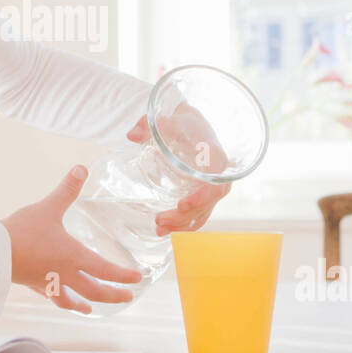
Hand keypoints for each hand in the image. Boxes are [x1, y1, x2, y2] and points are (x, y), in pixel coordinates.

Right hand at [1, 165, 143, 314]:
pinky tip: (57, 297)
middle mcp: (65, 274)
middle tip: (127, 298)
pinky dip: (59, 298)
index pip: (106, 271)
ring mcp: (49, 282)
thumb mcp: (49, 207)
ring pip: (72, 300)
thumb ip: (67, 190)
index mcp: (74, 257)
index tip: (138, 279)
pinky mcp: (33, 284)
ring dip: (84, 305)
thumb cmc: (23, 230)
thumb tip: (82, 168)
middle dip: (113, 296)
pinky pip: (51, 296)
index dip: (124, 276)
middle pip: (95, 291)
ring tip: (90, 310)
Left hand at [126, 106, 230, 234]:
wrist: (191, 126)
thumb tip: (132, 135)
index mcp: (215, 158)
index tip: (181, 204)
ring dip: (182, 224)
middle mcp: (219, 176)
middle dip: (185, 216)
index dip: (201, 197)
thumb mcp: (166, 120)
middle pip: (208, 204)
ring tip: (159, 229)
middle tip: (160, 220)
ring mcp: (212, 188)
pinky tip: (167, 232)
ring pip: (203, 213)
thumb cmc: (181, 123)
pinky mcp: (204, 195)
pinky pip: (199, 215)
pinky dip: (185, 226)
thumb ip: (148, 125)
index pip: (216, 184)